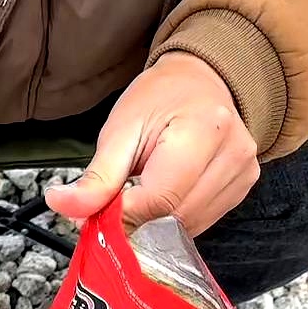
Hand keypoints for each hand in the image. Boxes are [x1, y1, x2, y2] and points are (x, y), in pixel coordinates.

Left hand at [46, 54, 258, 233]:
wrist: (201, 81)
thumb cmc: (160, 98)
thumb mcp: (120, 128)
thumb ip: (97, 175)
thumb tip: (64, 206)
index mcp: (204, 131)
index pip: (160, 198)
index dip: (123, 216)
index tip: (96, 216)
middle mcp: (232, 155)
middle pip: (174, 217)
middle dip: (136, 222)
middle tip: (110, 209)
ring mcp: (242, 174)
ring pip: (187, 227)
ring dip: (154, 224)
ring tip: (137, 195)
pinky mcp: (242, 188)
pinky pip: (200, 222)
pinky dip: (172, 220)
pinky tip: (161, 197)